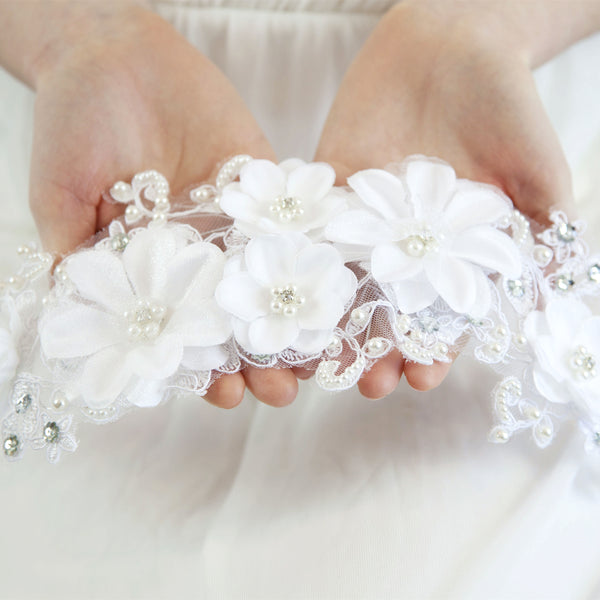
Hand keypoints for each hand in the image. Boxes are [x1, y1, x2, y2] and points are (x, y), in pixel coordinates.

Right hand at [28, 6, 297, 408]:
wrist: (112, 55)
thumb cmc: (73, 124)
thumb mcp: (60, 196)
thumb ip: (76, 253)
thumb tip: (74, 310)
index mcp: (155, 268)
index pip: (184, 330)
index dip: (201, 366)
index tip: (219, 394)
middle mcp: (202, 253)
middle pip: (236, 316)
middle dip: (258, 357)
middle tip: (280, 392)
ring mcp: (237, 220)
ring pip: (272, 280)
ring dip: (294, 320)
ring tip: (318, 359)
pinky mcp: (265, 182)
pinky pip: (295, 221)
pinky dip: (316, 254)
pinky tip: (338, 287)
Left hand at [315, 1, 573, 397]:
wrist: (454, 43)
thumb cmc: (507, 104)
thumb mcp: (537, 170)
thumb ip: (539, 230)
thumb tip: (549, 292)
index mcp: (452, 250)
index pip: (440, 314)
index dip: (433, 348)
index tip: (421, 379)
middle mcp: (405, 244)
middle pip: (388, 309)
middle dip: (378, 348)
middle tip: (367, 384)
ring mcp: (364, 220)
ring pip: (345, 281)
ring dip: (335, 323)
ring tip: (323, 362)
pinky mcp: (329, 189)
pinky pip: (310, 230)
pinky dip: (298, 263)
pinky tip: (287, 296)